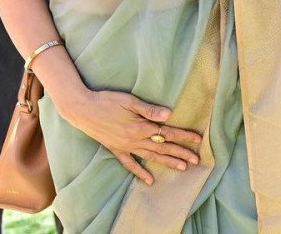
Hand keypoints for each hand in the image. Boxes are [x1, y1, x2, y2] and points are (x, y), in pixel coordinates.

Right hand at [61, 90, 201, 184]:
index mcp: (140, 127)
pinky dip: (140, 172)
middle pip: (162, 147)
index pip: (167, 132)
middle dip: (181, 153)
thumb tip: (169, 114)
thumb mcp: (130, 101)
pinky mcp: (116, 149)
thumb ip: (150, 109)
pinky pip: (130, 164)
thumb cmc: (107, 101)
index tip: (198, 140)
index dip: (184, 136)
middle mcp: (135, 140)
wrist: (82, 110)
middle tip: (196, 160)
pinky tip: (149, 180)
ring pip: (150, 157)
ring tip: (182, 169)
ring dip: (167, 162)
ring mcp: (125, 146)